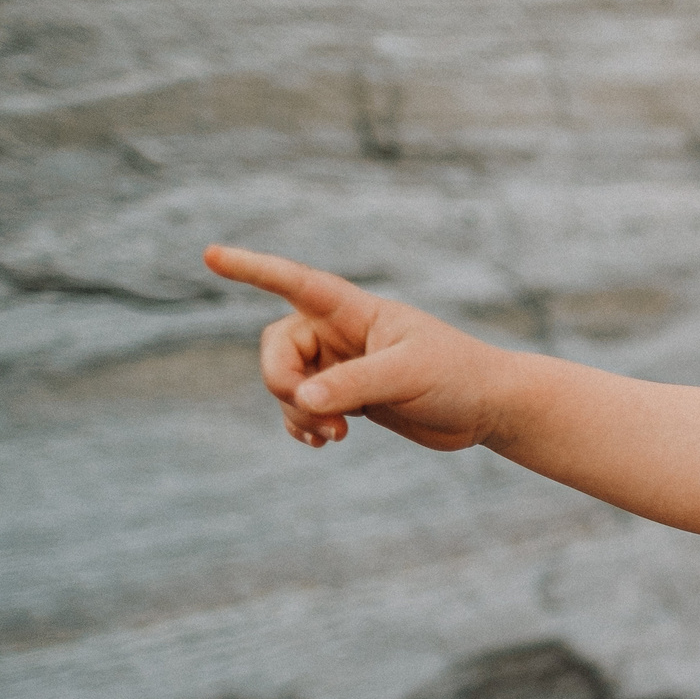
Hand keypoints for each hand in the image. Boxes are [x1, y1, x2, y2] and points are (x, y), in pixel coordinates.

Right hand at [204, 245, 512, 451]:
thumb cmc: (458, 377)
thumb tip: (301, 399)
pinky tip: (323, 443)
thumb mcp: (406, 376)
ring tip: (333, 435)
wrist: (489, 409)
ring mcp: (343, 366)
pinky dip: (303, 425)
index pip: (296, 283)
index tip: (210, 256)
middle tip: (316, 412)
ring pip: (287, 383)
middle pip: (277, 348)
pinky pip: (303, 408)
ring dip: (296, 411)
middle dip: (283, 382)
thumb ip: (351, 386)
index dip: (253, 269)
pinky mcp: (349, 397)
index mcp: (355, 311)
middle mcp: (342, 334)